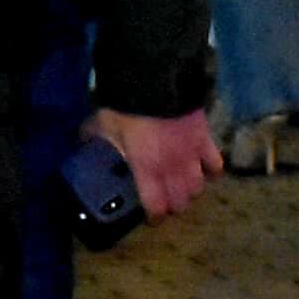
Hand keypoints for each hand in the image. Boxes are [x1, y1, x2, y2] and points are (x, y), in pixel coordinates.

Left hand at [91, 107, 222, 222]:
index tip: (151, 218)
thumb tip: (83, 141)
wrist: (159, 80)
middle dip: (173, 206)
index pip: (156, 206)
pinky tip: (205, 170)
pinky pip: (216, 165)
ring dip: (190, 191)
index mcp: (147, 169)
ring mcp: (192, 156)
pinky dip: (212, 171)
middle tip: (165, 201)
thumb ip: (95, 137)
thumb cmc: (129, 106)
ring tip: (182, 187)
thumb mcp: (105, 123)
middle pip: (180, 202)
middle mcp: (172, 169)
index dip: (155, 217)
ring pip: (198, 188)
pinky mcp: (206, 140)